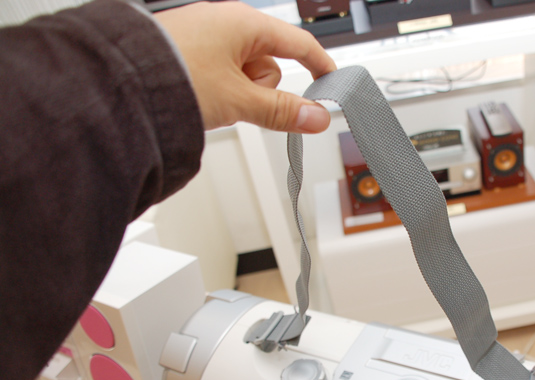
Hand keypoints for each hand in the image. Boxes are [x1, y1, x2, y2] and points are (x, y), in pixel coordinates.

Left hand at [155, 1, 336, 132]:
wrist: (118, 82)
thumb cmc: (172, 76)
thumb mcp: (238, 100)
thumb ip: (282, 111)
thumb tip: (316, 117)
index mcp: (243, 22)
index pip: (299, 42)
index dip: (320, 64)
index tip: (331, 81)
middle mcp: (224, 22)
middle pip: (269, 64)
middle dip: (261, 90)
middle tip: (241, 105)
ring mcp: (204, 36)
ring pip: (244, 73)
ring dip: (237, 93)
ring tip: (211, 102)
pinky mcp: (188, 52)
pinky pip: (220, 74)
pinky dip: (218, 90)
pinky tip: (200, 99)